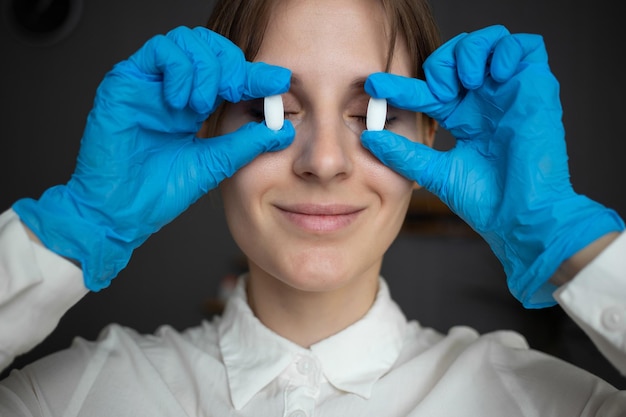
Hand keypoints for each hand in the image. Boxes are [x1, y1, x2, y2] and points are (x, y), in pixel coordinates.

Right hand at [13, 26, 294, 290]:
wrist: (121, 212)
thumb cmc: (159, 192)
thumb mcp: (214, 163)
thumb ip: (246, 143)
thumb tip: (282, 130)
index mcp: (196, 107)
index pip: (229, 76)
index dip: (255, 74)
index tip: (278, 80)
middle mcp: (174, 90)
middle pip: (210, 48)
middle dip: (230, 65)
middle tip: (235, 90)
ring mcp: (150, 84)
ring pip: (186, 42)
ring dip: (204, 67)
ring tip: (200, 104)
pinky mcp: (126, 81)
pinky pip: (158, 50)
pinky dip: (179, 68)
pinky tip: (181, 100)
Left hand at [361, 25, 623, 307]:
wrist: (520, 217)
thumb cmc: (485, 201)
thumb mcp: (435, 172)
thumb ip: (404, 153)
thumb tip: (368, 137)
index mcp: (461, 118)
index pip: (427, 91)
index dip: (400, 85)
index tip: (374, 86)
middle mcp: (483, 102)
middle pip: (457, 56)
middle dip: (440, 62)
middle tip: (438, 90)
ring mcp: (509, 93)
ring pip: (489, 42)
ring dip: (470, 52)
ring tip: (464, 82)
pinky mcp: (537, 88)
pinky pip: (527, 47)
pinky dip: (506, 50)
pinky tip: (493, 77)